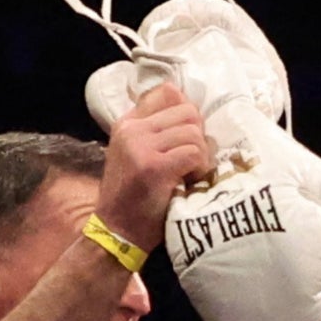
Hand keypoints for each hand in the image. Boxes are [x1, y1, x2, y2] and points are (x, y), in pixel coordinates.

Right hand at [95, 83, 214, 250]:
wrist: (118, 228)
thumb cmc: (136, 195)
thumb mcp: (140, 154)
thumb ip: (159, 131)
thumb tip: (190, 107)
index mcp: (128, 123)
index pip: (167, 93)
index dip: (189, 114)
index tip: (189, 137)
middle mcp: (132, 129)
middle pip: (188, 112)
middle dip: (200, 136)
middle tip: (193, 160)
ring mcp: (141, 146)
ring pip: (194, 133)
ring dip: (202, 156)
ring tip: (189, 174)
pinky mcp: (154, 166)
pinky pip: (194, 154)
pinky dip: (200, 169)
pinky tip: (189, 182)